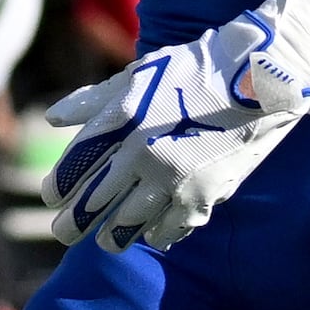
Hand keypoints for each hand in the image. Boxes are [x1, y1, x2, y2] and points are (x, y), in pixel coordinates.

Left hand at [45, 0, 309, 251]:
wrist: (257, 78)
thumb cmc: (193, 69)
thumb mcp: (139, 74)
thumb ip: (94, 101)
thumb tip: (53, 119)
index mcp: (121, 120)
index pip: (74, 168)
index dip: (58, 188)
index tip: (52, 196)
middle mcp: (141, 154)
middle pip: (93, 204)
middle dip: (72, 224)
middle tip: (63, 232)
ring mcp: (172, 180)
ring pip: (127, 226)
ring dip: (112, 236)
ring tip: (106, 240)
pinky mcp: (202, 197)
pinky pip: (169, 229)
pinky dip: (156, 234)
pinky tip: (151, 234)